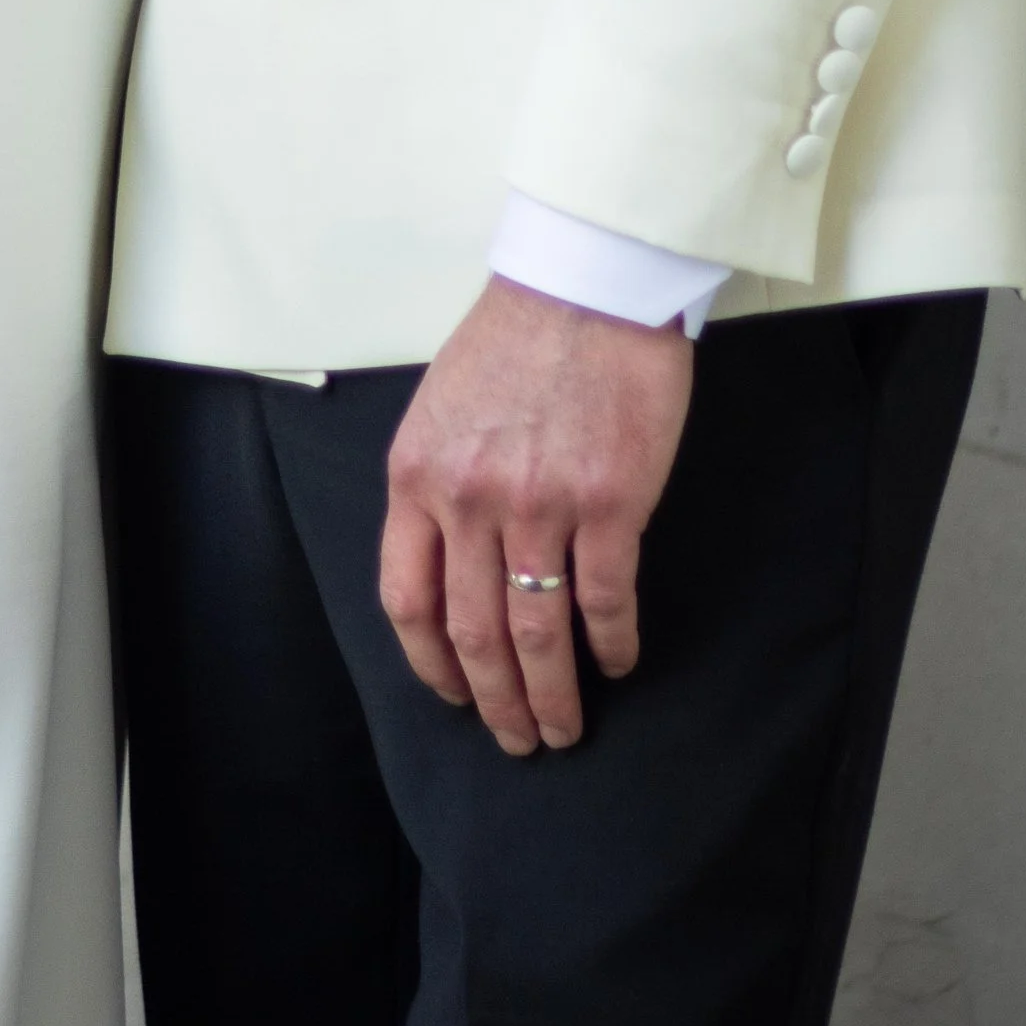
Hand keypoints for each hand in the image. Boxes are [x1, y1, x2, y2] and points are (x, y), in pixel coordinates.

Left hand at [381, 279, 692, 754]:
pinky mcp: (610, 503)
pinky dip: (612, 644)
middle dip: (495, 702)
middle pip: (474, 633)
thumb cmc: (515, 339)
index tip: (453, 695)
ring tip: (567, 727)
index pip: (408, 600)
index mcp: (418, 477)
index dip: (431, 664)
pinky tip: (617, 662)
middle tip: (518, 738)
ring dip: (553, 693)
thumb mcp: (441, 409)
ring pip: (537, 631)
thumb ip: (438, 487)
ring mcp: (540, 504)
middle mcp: (470, 500)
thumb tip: (451, 566)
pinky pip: (605, 599)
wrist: (586, 286)